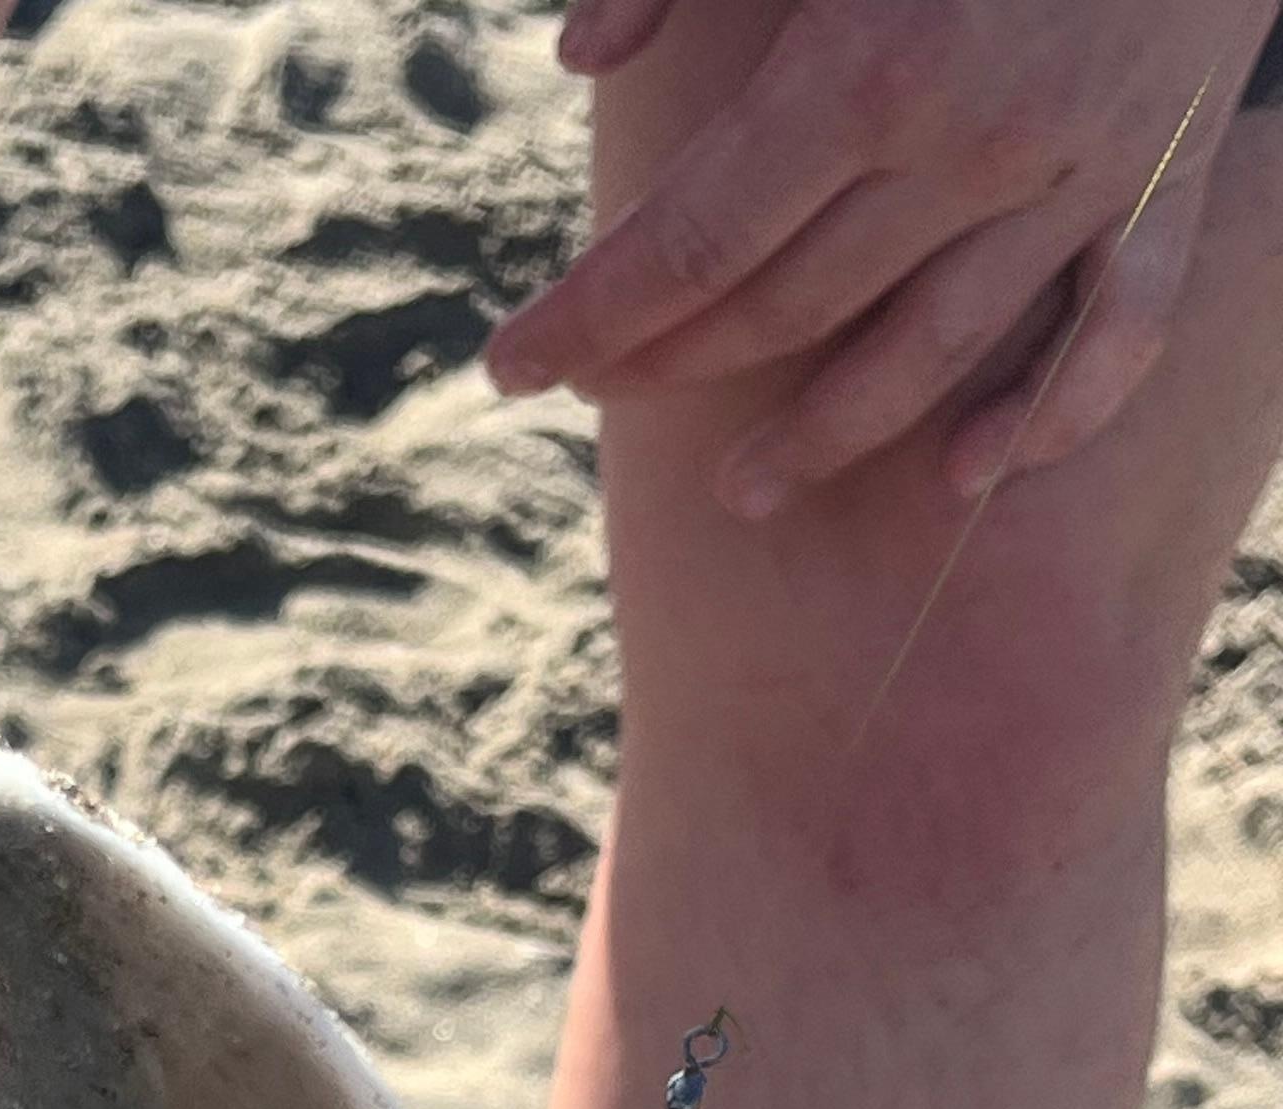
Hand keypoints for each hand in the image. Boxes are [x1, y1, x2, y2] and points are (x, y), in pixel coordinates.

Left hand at [487, 0, 1272, 513]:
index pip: (686, 244)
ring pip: (926, 358)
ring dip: (823, 437)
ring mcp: (1075, 178)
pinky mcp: (1167, 179)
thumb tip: (580, 53)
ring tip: (742, 488)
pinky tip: (961, 478)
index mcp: (866, 68)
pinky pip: (1110, 337)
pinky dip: (1040, 420)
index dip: (588, 317)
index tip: (509, 366)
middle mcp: (967, 150)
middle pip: (785, 308)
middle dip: (675, 363)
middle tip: (603, 394)